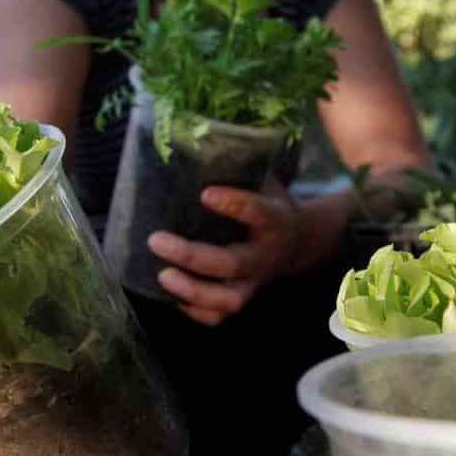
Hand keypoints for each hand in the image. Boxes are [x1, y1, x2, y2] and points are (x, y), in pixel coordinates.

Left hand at [148, 182, 301, 325]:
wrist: (299, 242)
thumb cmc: (269, 204)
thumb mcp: (265, 181)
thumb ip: (239, 168)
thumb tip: (198, 139)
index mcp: (275, 220)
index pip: (258, 213)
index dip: (235, 205)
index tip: (206, 194)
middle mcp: (265, 256)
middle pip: (232, 265)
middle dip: (193, 256)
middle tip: (157, 240)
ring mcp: (254, 282)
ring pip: (229, 300)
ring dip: (193, 291)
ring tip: (163, 275)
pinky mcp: (243, 298)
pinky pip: (220, 317)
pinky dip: (195, 311)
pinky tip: (171, 293)